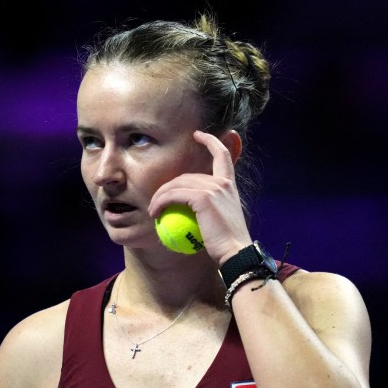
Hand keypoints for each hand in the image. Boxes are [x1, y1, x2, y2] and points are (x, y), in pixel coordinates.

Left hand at [147, 130, 252, 264]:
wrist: (235, 252)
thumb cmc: (227, 245)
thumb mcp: (220, 222)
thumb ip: (210, 211)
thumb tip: (191, 214)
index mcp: (229, 185)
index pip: (222, 155)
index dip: (210, 141)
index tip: (198, 135)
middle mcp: (222, 183)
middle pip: (187, 175)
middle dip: (167, 187)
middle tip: (156, 202)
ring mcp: (213, 188)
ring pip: (176, 184)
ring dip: (160, 197)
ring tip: (152, 211)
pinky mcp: (202, 197)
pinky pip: (173, 195)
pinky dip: (160, 203)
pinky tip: (154, 214)